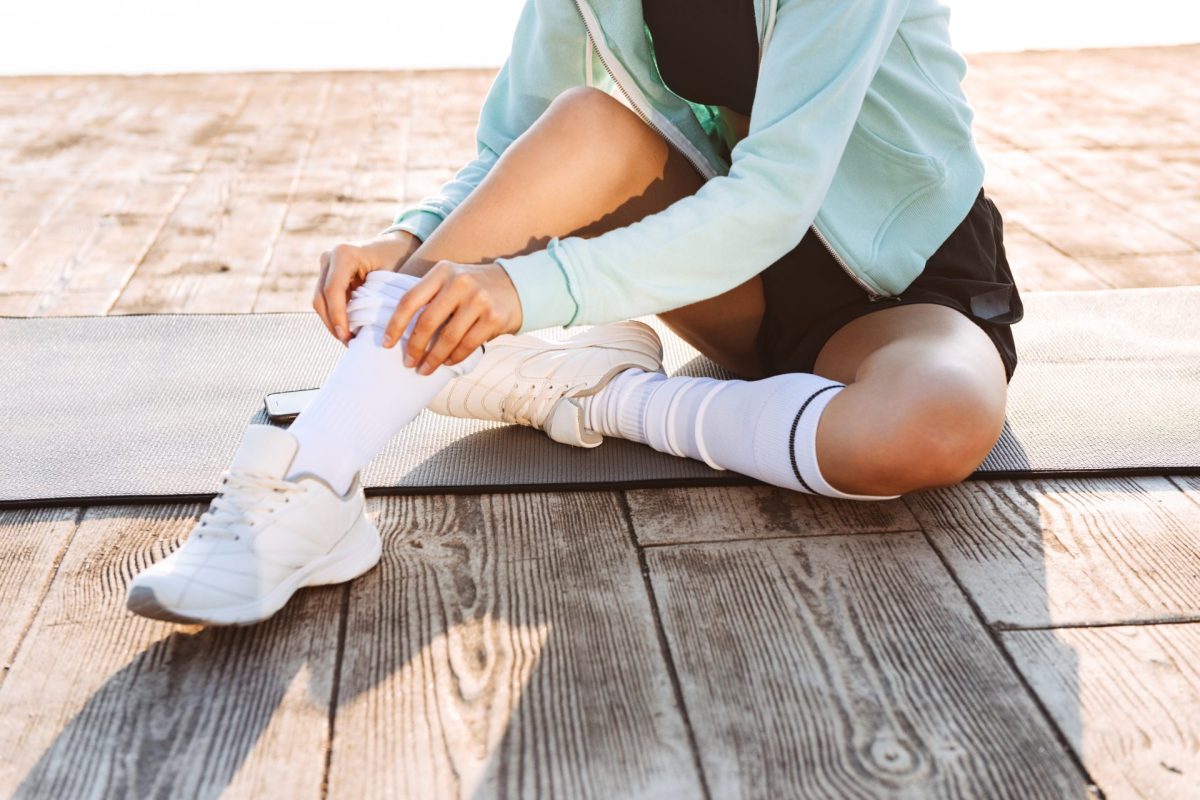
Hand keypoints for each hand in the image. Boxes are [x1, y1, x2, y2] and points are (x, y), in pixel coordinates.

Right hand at [313, 231, 420, 343]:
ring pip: (319, 302)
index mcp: (345, 254)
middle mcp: (330, 257)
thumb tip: (371, 330)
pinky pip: (325, 301)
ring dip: (331, 323)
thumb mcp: (392, 277)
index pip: (333, 290)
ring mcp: (325, 266)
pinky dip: (334, 316)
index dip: (337, 316)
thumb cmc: (399, 260)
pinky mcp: (326, 276)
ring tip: (349, 340)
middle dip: (332, 324)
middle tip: (349, 343)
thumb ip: (378, 298)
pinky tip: (348, 330)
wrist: (395, 246)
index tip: (347, 337)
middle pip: (320, 298)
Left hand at [383, 260, 522, 373]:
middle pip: (427, 321)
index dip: (396, 324)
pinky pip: (468, 344)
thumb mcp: (450, 280)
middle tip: (408, 363)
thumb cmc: (473, 288)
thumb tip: (401, 330)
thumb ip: (430, 296)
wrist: (515, 285)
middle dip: (415, 347)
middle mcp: (459, 283)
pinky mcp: (493, 317)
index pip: (410, 300)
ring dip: (434, 358)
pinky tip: (447, 363)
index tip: (387, 343)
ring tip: (425, 369)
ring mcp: (478, 300)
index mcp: (442, 272)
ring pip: (448, 337)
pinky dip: (455, 357)